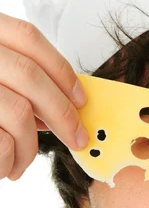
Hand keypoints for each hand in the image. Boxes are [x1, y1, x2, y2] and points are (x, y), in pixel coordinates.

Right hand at [0, 12, 88, 181]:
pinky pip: (2, 142)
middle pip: (30, 77)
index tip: (81, 98)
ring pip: (18, 113)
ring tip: (23, 163)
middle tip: (78, 138)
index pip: (28, 38)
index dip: (61, 70)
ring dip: (31, 147)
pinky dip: (12, 161)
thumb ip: (16, 80)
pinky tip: (7, 170)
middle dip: (63, 113)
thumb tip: (67, 101)